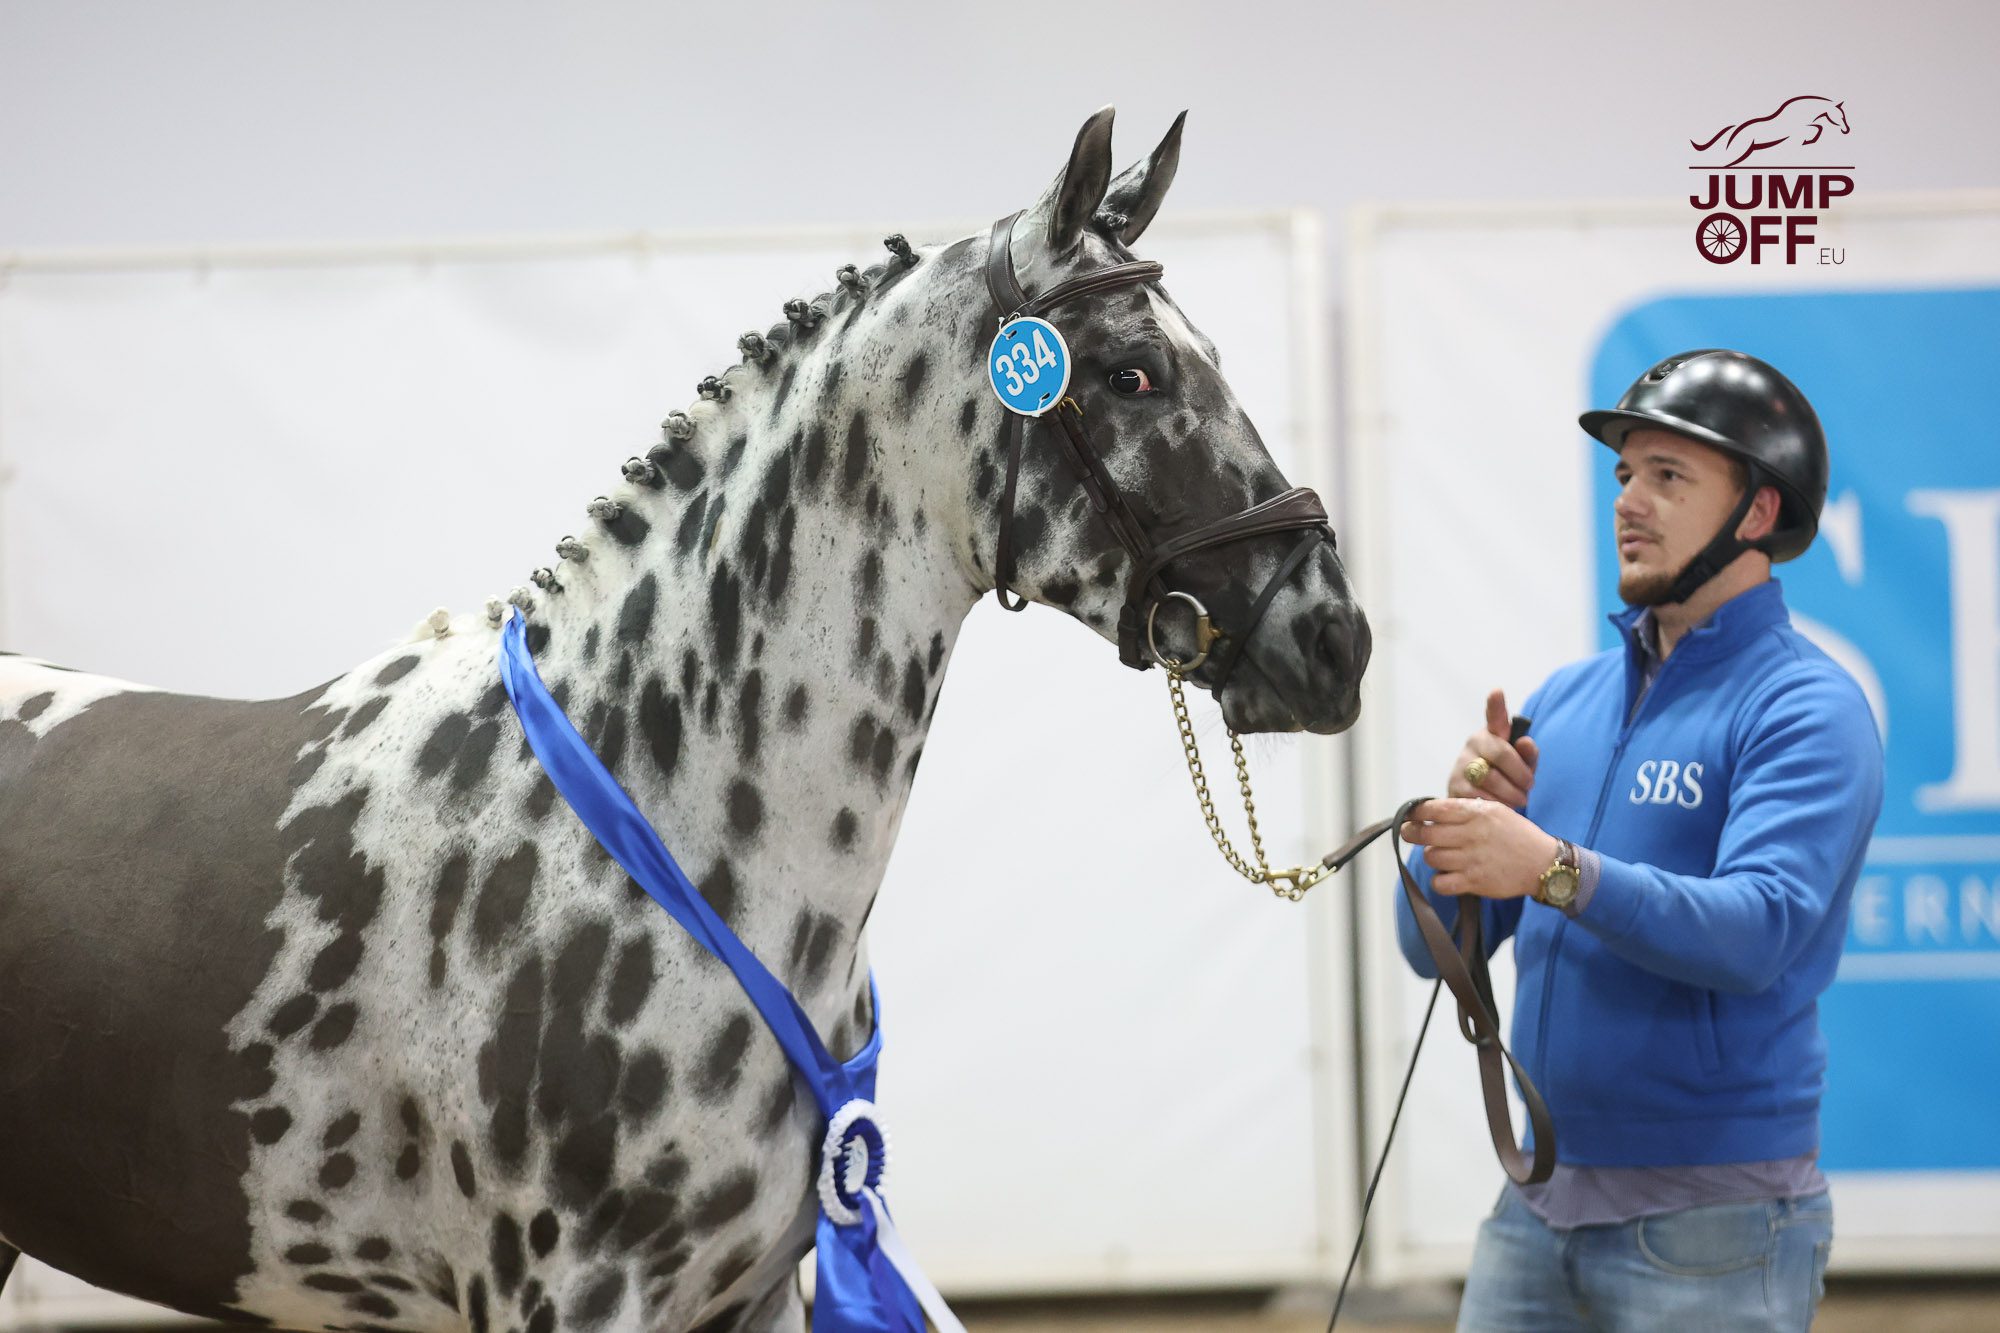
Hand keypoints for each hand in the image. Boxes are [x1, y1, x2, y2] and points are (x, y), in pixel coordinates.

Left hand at [1400, 798, 1559, 899]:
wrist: (1543, 863)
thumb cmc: (1517, 835)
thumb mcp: (1495, 811)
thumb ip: (1465, 810)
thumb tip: (1433, 810)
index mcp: (1476, 814)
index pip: (1435, 809)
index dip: (1416, 812)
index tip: (1411, 815)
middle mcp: (1472, 835)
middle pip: (1426, 834)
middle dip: (1413, 833)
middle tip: (1411, 834)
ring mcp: (1472, 860)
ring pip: (1431, 857)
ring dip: (1432, 857)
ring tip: (1442, 855)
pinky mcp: (1474, 882)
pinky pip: (1440, 883)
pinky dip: (1439, 881)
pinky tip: (1447, 876)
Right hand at [1448, 688, 1540, 808]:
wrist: (1481, 802)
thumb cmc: (1507, 778)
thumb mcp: (1523, 766)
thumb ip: (1528, 754)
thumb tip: (1525, 743)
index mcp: (1492, 733)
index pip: (1495, 716)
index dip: (1496, 705)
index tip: (1497, 693)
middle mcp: (1474, 743)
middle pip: (1501, 754)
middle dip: (1520, 774)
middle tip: (1529, 786)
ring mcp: (1461, 764)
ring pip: (1491, 778)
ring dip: (1511, 793)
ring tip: (1518, 799)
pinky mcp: (1454, 786)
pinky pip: (1479, 795)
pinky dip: (1496, 803)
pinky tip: (1501, 805)